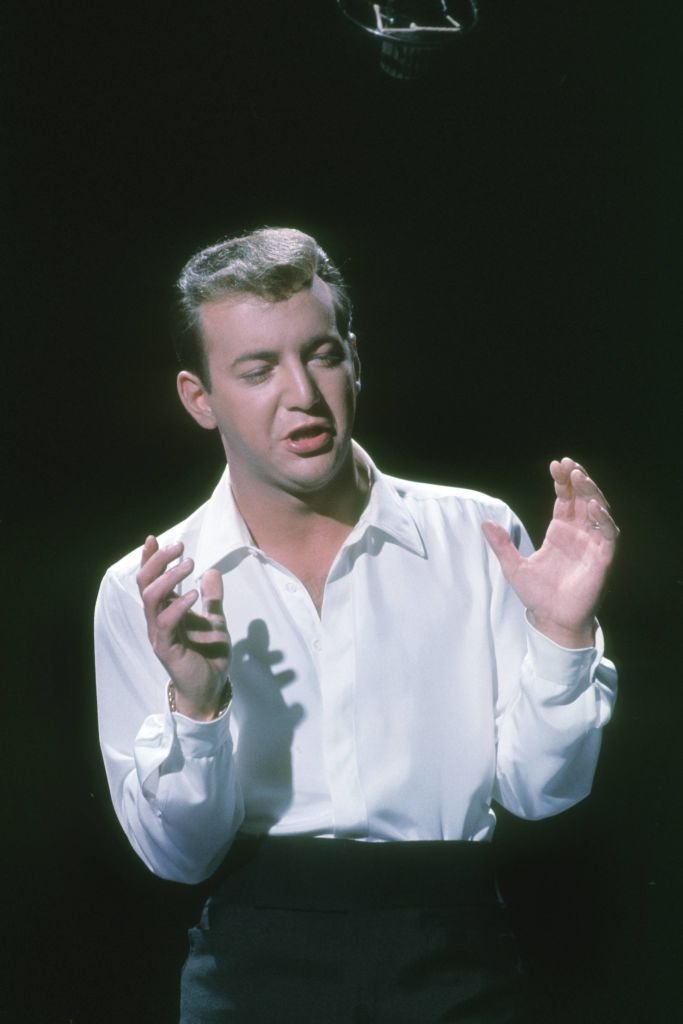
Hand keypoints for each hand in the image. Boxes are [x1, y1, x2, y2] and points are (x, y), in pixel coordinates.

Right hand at [137, 536, 230, 719]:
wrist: (211, 687)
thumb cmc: (208, 655)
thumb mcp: (215, 620)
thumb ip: (211, 598)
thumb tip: (211, 571)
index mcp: (164, 611)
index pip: (150, 581)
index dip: (149, 560)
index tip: (153, 539)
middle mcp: (156, 620)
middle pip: (145, 584)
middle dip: (158, 561)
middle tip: (180, 548)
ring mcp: (159, 633)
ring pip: (151, 598)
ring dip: (169, 577)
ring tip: (189, 564)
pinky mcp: (166, 648)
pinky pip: (166, 622)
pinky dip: (178, 604)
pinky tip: (192, 594)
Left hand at [481, 457, 619, 647]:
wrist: (550, 620)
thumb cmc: (536, 595)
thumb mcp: (513, 566)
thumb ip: (501, 544)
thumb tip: (484, 523)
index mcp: (560, 531)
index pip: (565, 499)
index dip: (562, 482)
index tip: (555, 464)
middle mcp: (578, 534)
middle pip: (583, 499)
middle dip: (578, 480)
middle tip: (569, 463)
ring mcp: (592, 544)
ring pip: (599, 511)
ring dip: (592, 493)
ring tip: (580, 477)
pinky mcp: (602, 558)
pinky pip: (608, 534)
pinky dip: (603, 519)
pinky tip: (593, 505)